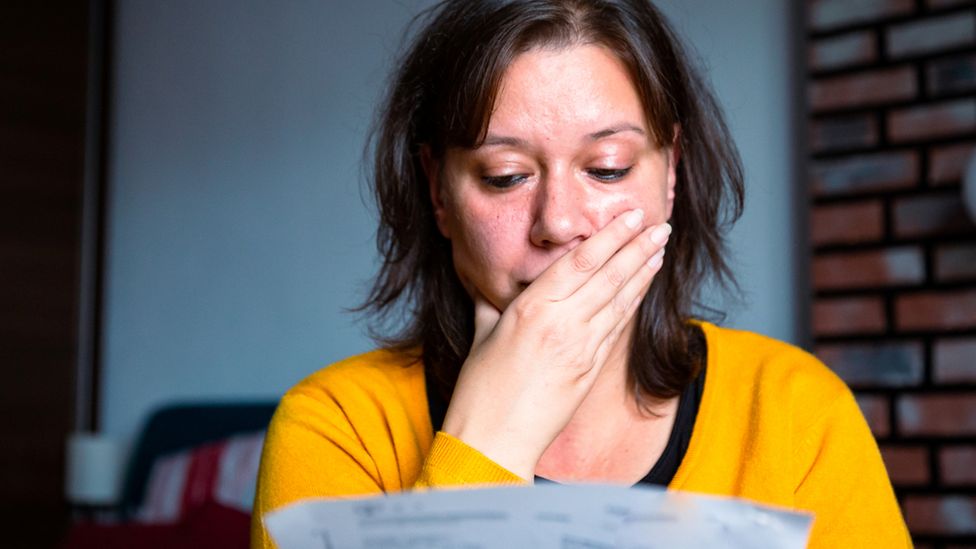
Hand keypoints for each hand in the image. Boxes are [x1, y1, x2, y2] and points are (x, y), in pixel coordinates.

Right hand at [440, 209, 670, 478]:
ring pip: (619, 301)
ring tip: (659, 248)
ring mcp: (580, 349)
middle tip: (658, 224)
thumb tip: (492, 287)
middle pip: (608, 276)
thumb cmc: (480, 392)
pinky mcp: (590, 371)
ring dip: (643, 272)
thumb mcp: (482, 335)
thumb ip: (492, 305)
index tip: (628, 217)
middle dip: (636, 247)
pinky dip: (633, 304)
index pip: (579, 262)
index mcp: (530, 310)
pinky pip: (616, 328)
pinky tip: (644, 288)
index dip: (609, 237)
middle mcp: (561, 324)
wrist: (494, 441)